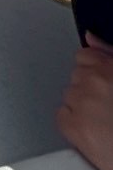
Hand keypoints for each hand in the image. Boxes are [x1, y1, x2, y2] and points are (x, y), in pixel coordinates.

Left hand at [57, 34, 112, 169]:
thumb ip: (109, 54)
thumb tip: (89, 36)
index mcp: (110, 67)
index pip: (85, 55)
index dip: (94, 71)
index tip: (102, 85)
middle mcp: (94, 80)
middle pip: (76, 75)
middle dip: (88, 89)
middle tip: (107, 108)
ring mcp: (80, 101)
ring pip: (69, 95)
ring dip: (81, 106)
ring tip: (104, 123)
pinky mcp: (71, 125)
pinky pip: (62, 116)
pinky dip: (73, 123)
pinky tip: (92, 132)